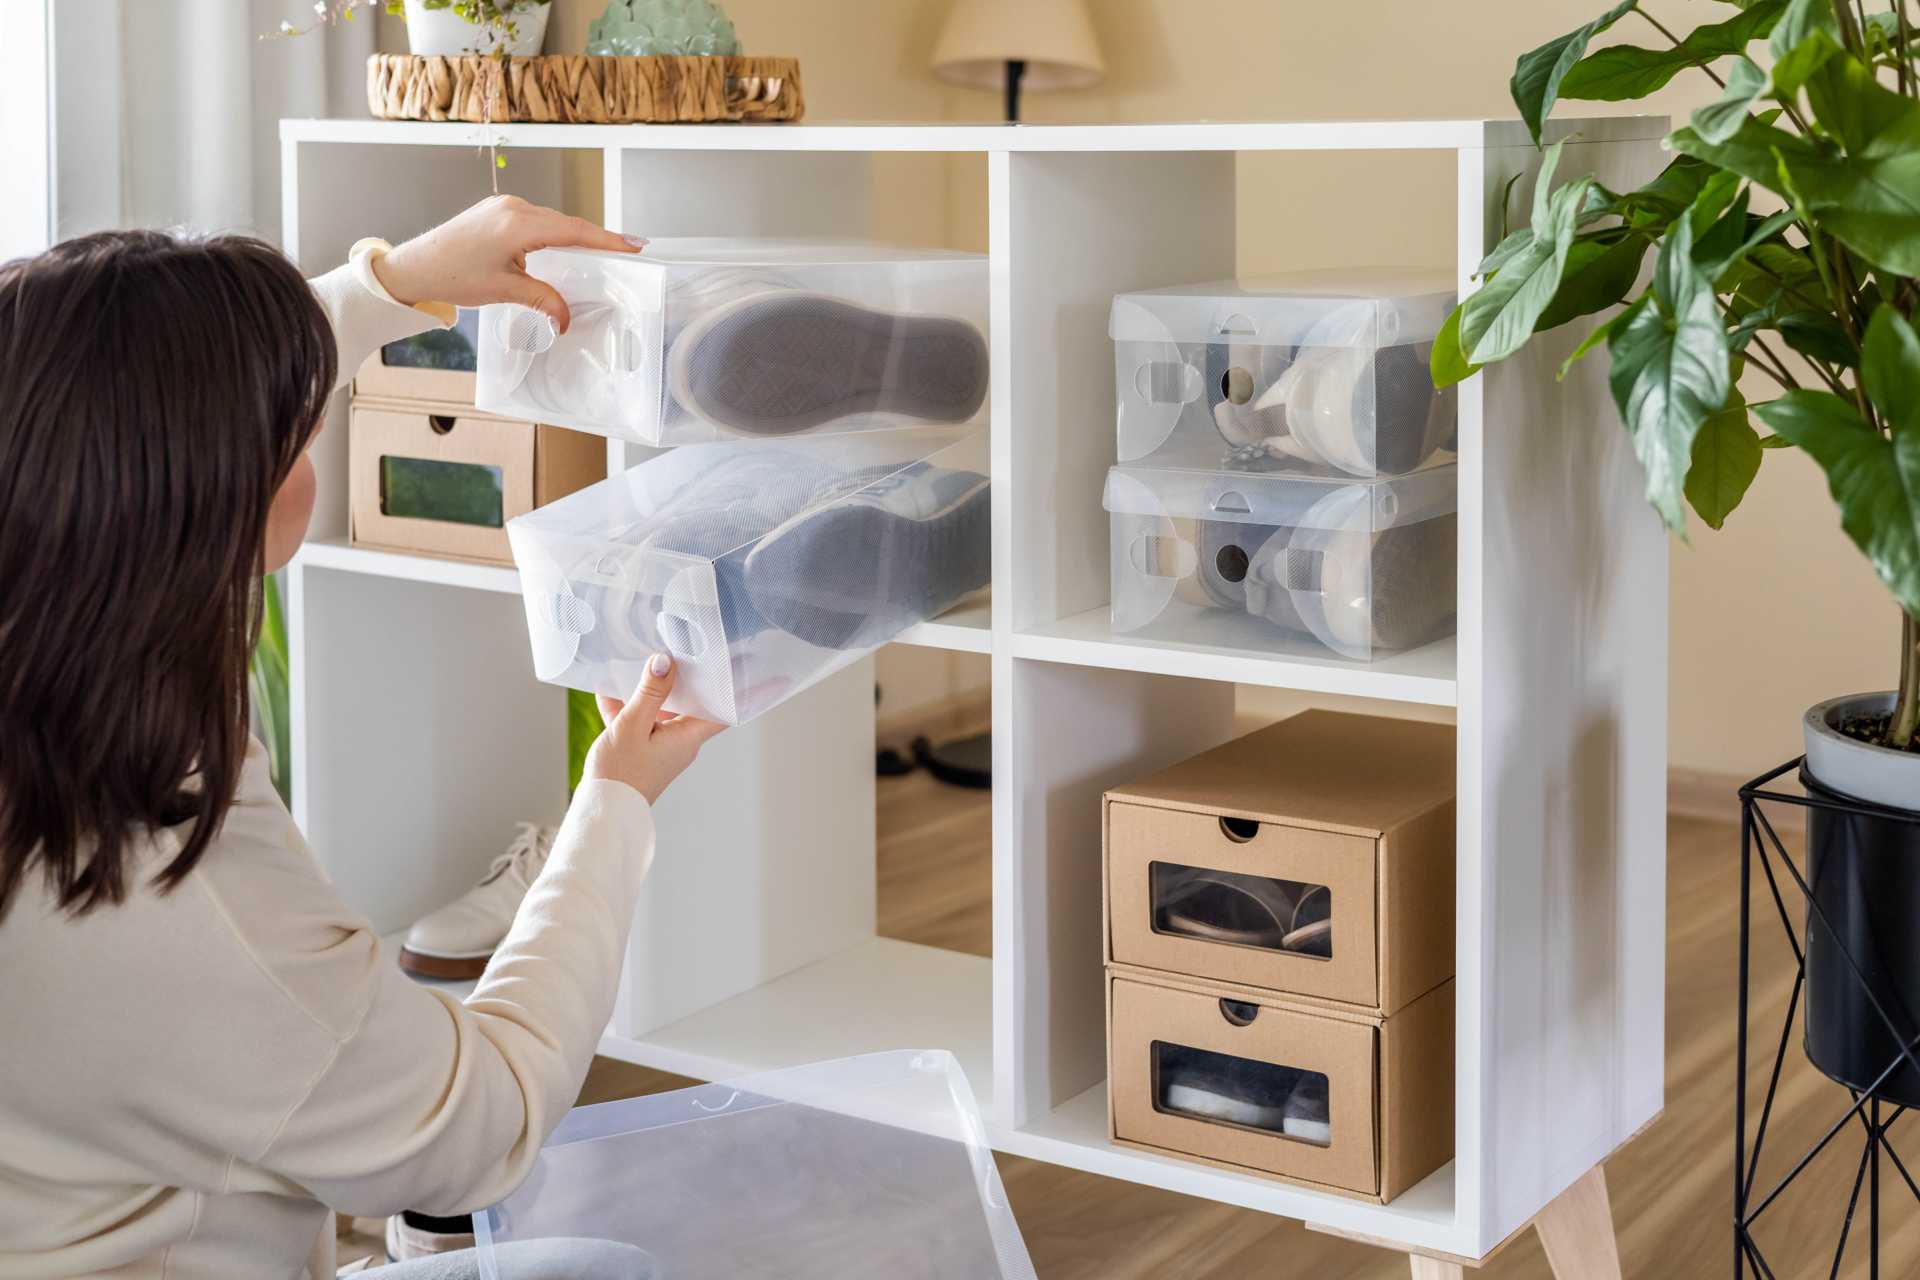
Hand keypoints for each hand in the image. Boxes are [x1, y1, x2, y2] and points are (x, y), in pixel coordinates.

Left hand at [371, 194, 645, 333]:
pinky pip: (536, 220)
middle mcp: (513, 208)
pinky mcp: (496, 212)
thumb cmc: (451, 276)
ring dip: (575, 236)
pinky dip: (555, 233)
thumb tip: (567, 318)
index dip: (607, 239)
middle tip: (629, 249)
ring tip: (603, 250)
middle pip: (567, 223)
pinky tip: (566, 246)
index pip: (574, 231)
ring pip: (552, 221)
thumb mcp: (503, 291)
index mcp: (517, 224)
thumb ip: (542, 300)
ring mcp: (503, 207)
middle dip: (597, 238)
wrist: (413, 267)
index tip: (634, 244)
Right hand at [584, 654, 725, 803]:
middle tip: (691, 649)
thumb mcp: (632, 725)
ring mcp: (663, 747)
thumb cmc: (619, 775)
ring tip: (641, 660)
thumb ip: (650, 692)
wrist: (601, 813)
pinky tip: (608, 690)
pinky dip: (629, 707)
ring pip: (663, 711)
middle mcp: (682, 742)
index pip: (725, 709)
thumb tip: (666, 661)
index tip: (759, 671)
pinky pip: (641, 723)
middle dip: (688, 677)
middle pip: (693, 703)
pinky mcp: (644, 751)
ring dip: (651, 690)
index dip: (740, 689)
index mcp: (688, 737)